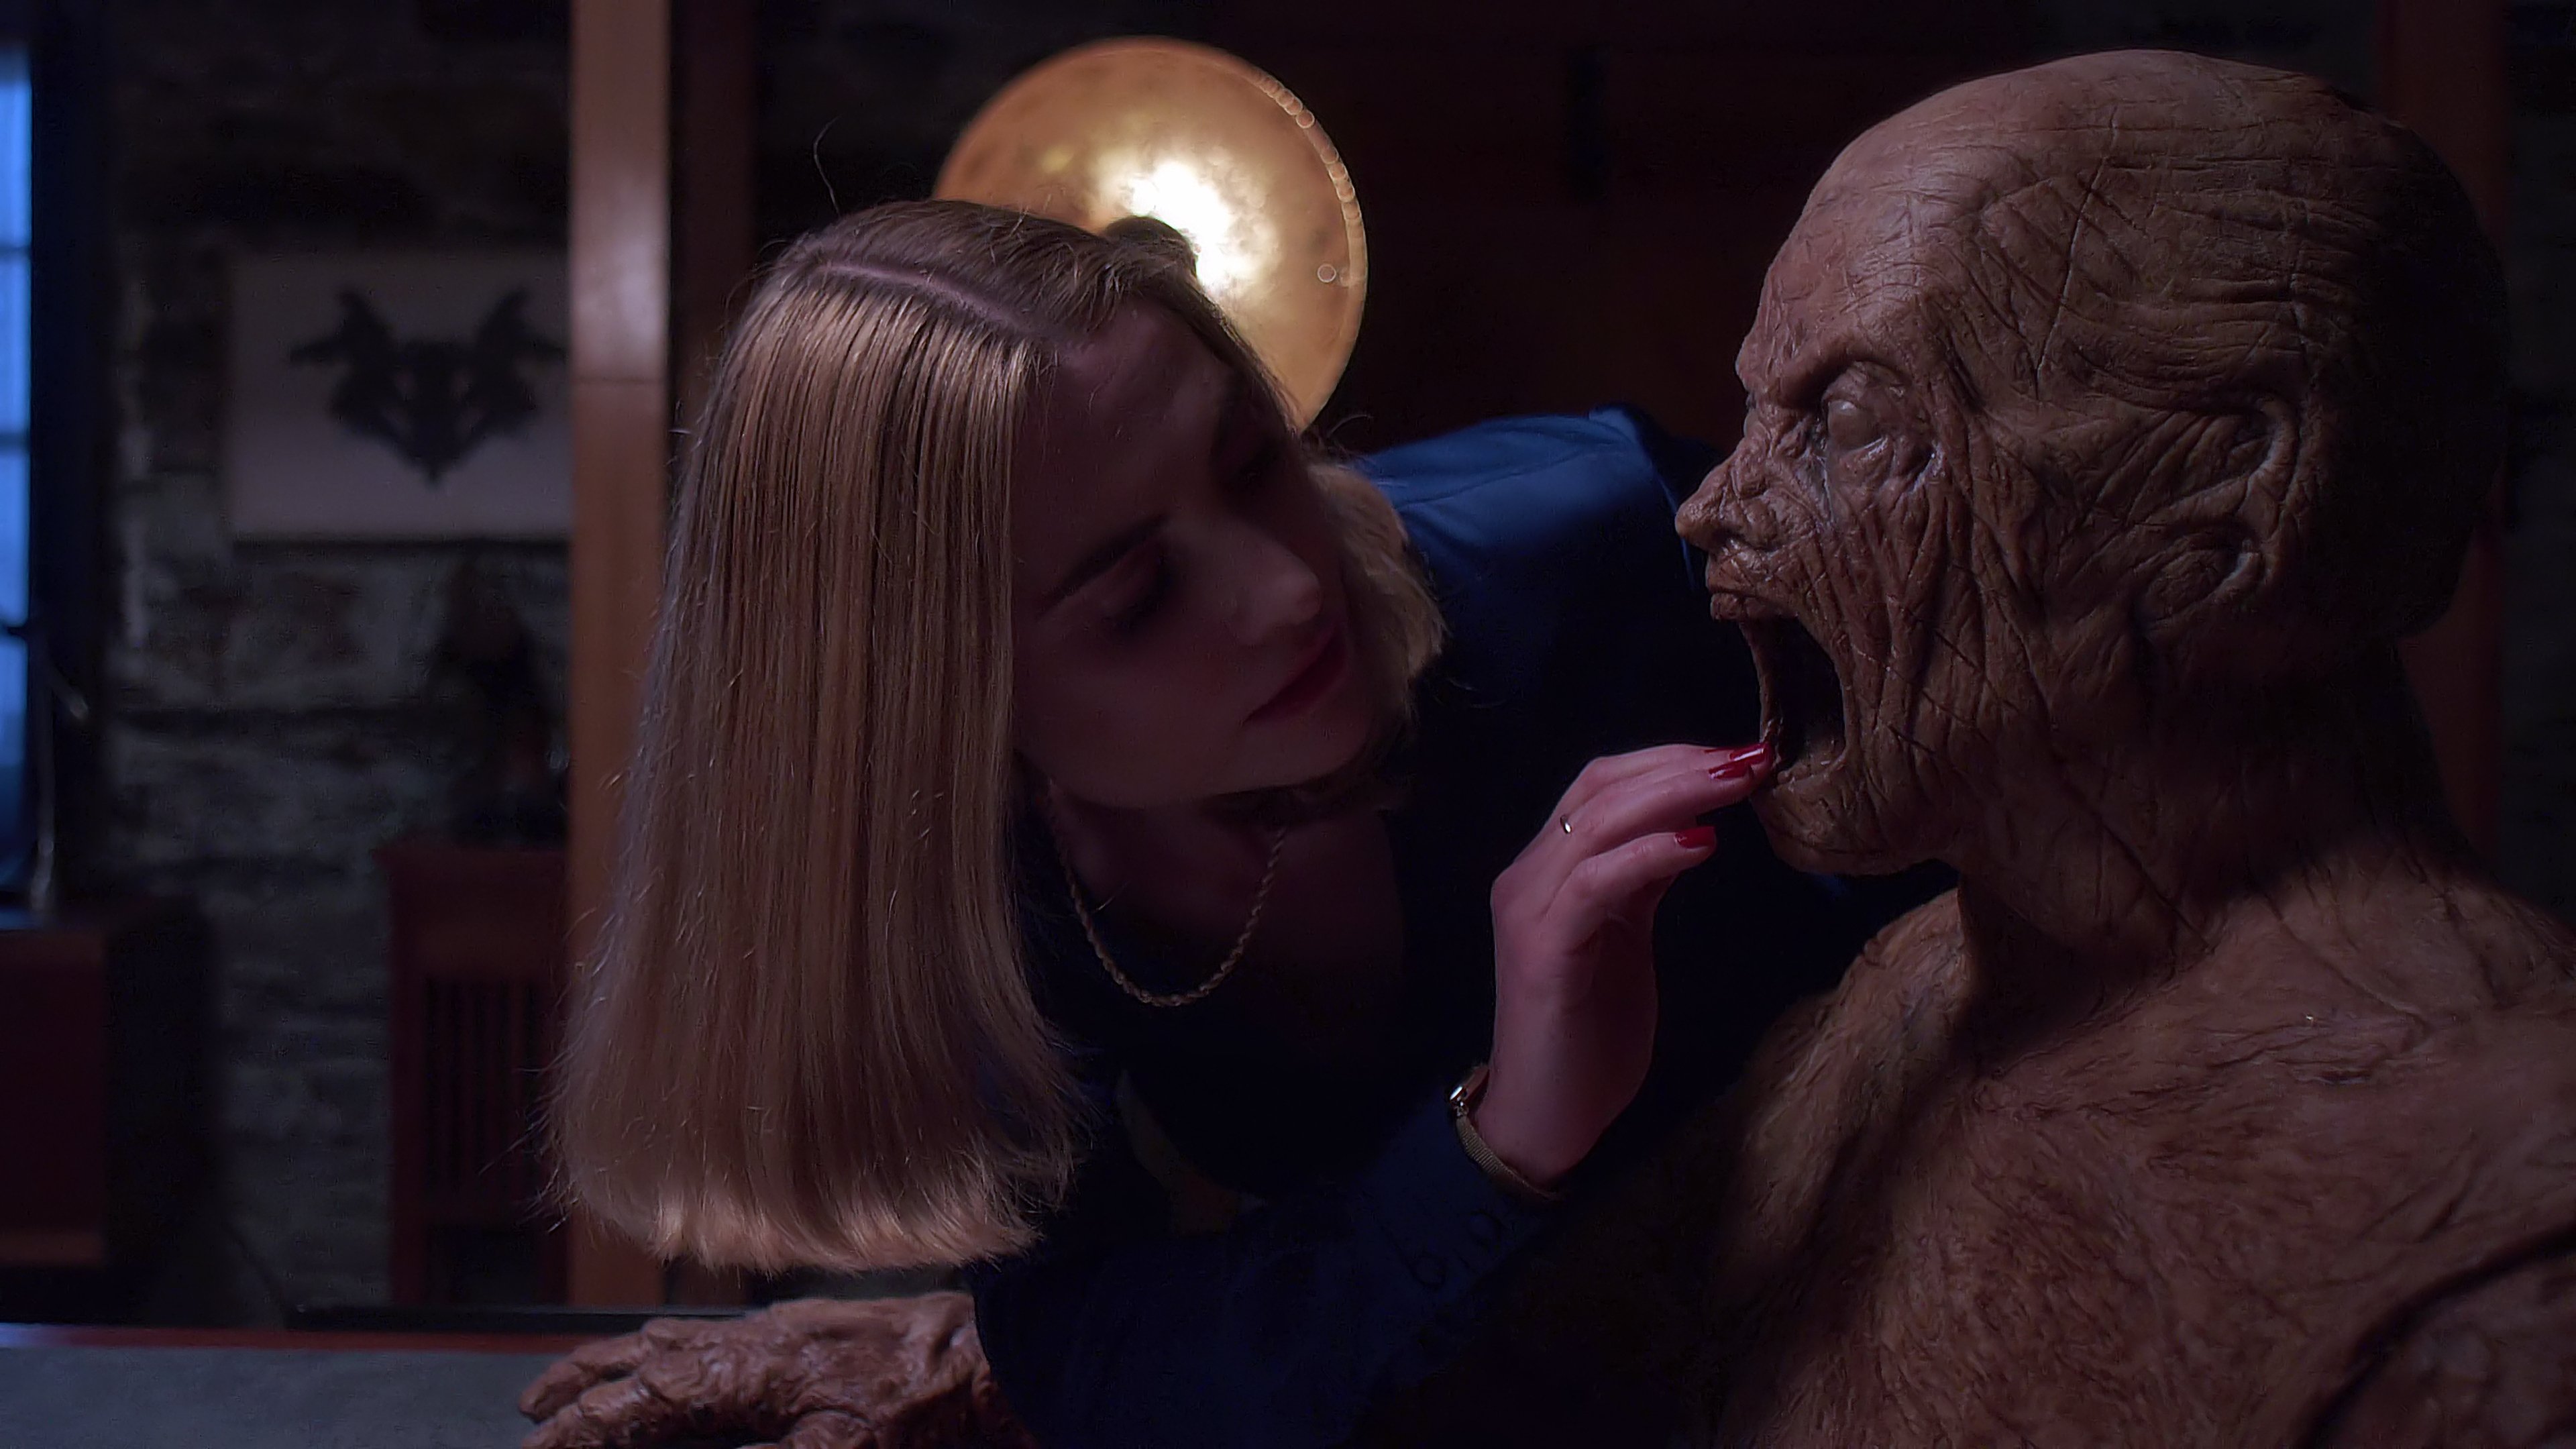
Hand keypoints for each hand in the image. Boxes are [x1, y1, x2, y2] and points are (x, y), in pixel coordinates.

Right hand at [518, 1293, 1035, 1448]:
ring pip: (676, 1342)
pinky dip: (674, 1346)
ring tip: (573, 1380)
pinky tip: (668, 1352)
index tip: (533, 1447)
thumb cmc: (919, 1416)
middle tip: (530, 1409)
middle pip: (644, 1360)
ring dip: (618, 1361)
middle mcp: (751, 1344)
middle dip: (582, 1386)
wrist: (989, 1358)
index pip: (639, 1403)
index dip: (582, 1429)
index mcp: (747, 1376)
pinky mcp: (806, 1332)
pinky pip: (717, 1336)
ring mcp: (778, 1332)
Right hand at [1476, 741, 1771, 1187]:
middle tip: (1753, 755)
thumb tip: (1691, 822)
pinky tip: (1702, 844)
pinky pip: (1595, 883)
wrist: (1545, 1118)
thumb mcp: (1624, 938)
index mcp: (1546, 870)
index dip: (1669, 759)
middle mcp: (1527, 878)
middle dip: (1681, 765)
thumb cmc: (1588, 1034)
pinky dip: (1650, 854)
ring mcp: (1530, 912)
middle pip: (1600, 789)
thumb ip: (1642, 880)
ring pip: (1597, 823)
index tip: (1739, 754)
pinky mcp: (1545, 953)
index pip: (1601, 784)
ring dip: (1675, 794)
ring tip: (1739, 782)